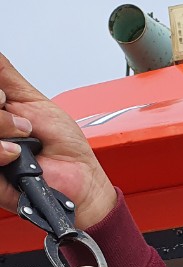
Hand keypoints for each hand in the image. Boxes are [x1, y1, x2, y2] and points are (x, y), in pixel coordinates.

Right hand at [0, 53, 115, 227]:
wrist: (82, 182)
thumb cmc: (64, 146)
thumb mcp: (35, 102)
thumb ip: (6, 76)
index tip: (5, 97)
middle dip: (1, 113)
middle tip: (23, 124)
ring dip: (2, 128)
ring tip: (23, 142)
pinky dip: (1, 151)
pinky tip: (15, 155)